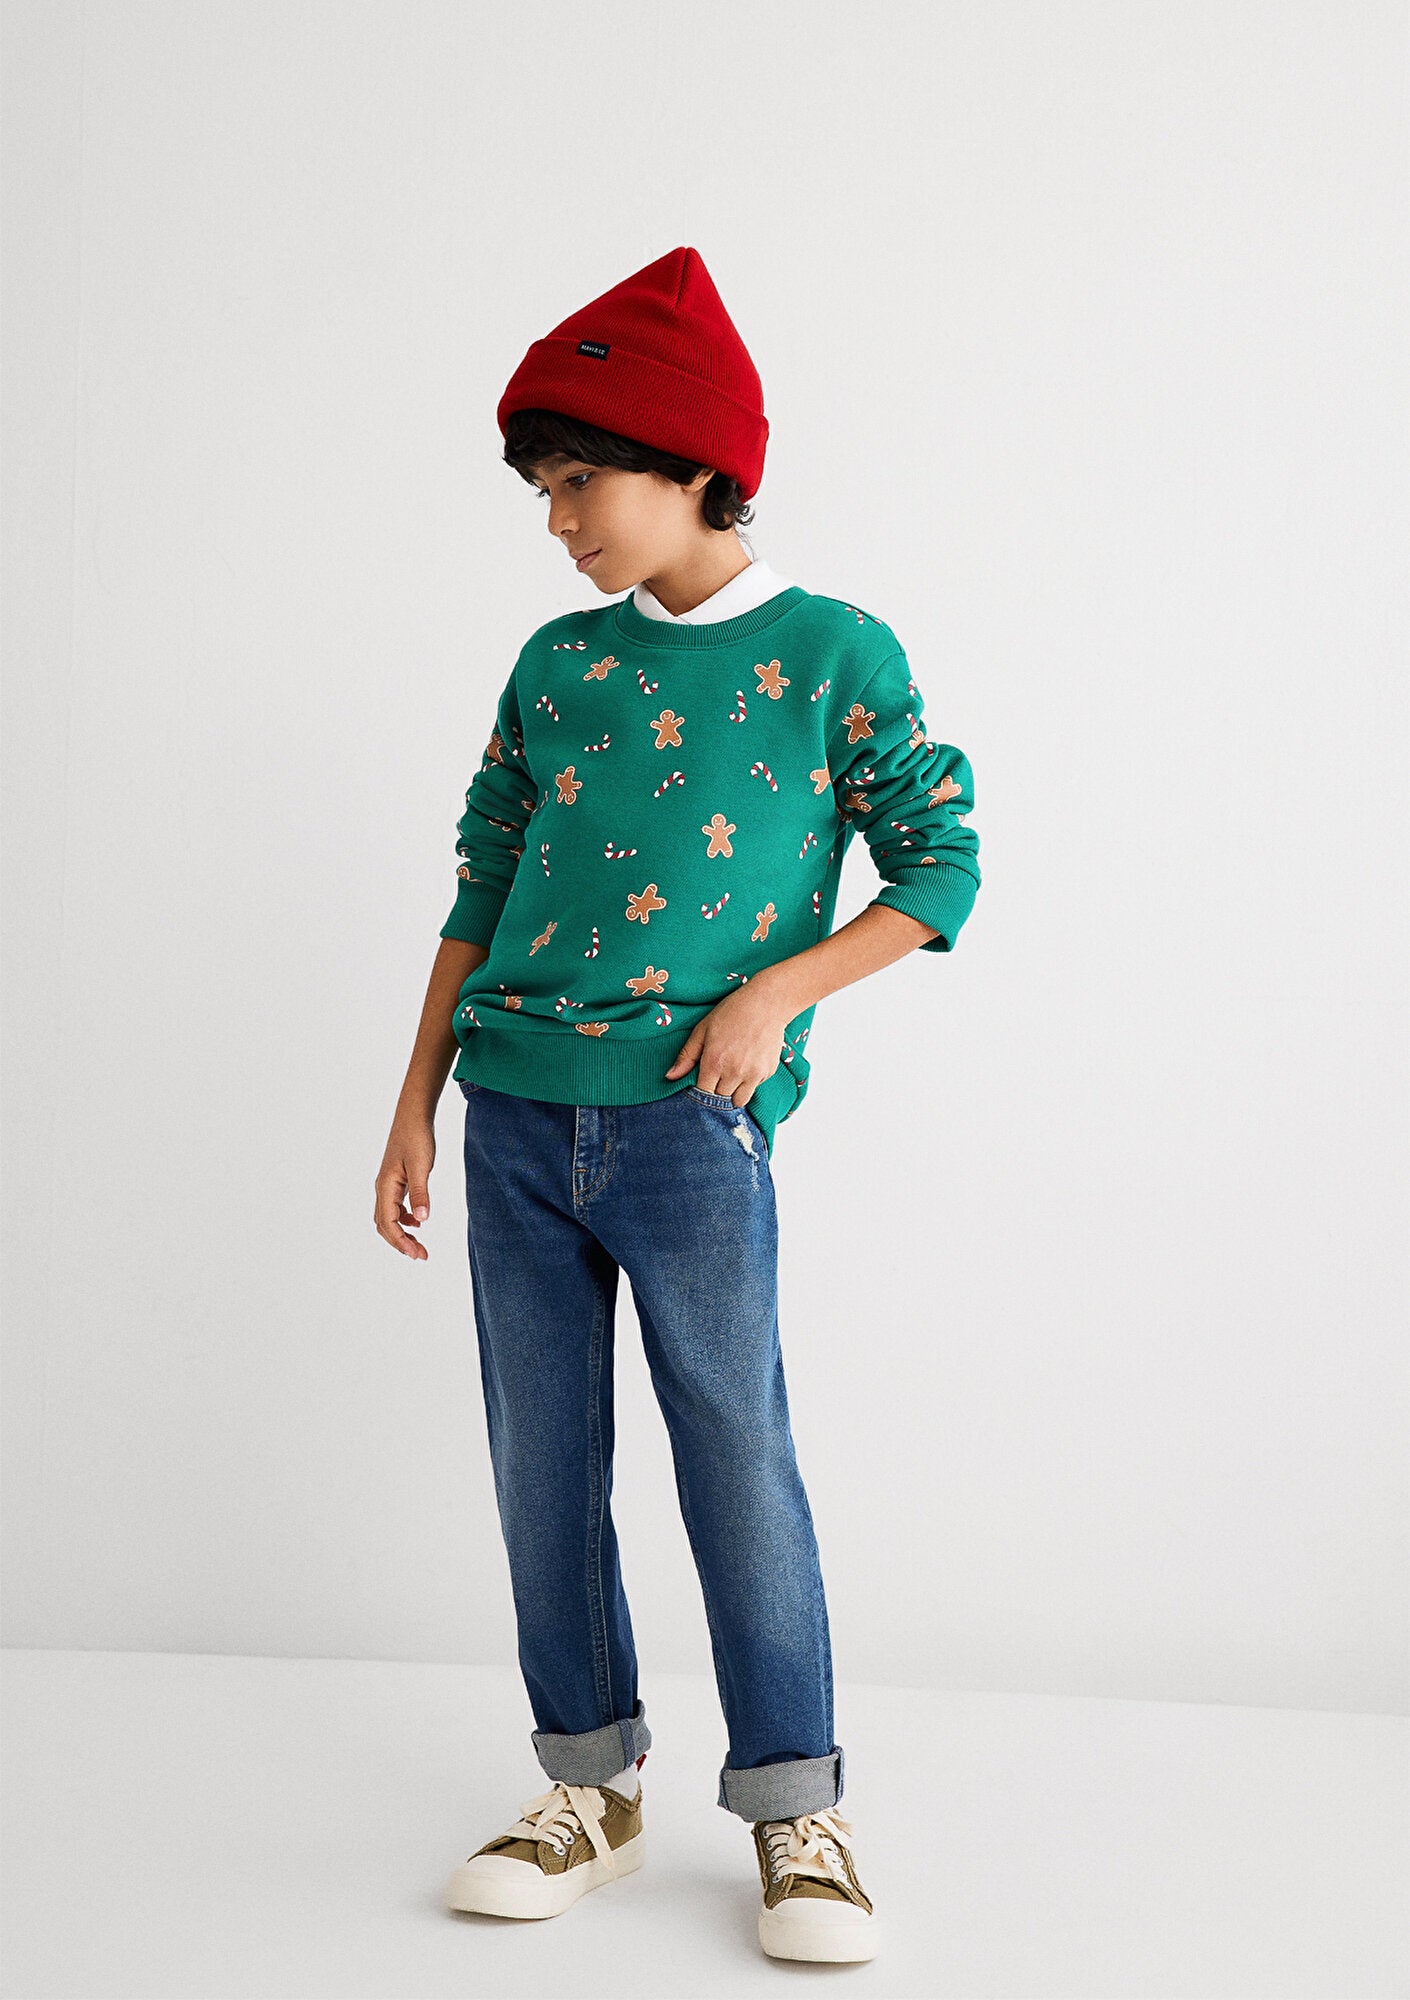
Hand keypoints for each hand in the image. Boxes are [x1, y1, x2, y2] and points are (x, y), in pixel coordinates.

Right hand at [375, 1112, 436, 1260]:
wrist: (413, 1116)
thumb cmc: (416, 1138)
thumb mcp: (422, 1166)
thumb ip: (421, 1192)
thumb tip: (422, 1220)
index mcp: (385, 1187)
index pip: (388, 1223)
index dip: (401, 1241)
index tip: (417, 1254)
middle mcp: (382, 1188)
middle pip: (385, 1225)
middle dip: (401, 1242)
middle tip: (421, 1255)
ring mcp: (388, 1185)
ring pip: (389, 1218)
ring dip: (402, 1233)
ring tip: (419, 1245)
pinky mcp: (396, 1181)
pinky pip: (395, 1207)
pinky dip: (404, 1219)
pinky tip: (418, 1221)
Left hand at [664, 975, 792, 1106]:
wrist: (766, 1003)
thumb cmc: (731, 1013)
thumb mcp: (703, 1029)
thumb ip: (686, 1056)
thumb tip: (670, 1076)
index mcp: (714, 1062)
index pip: (703, 1093)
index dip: (700, 1091)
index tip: (701, 1083)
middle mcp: (734, 1072)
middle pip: (720, 1100)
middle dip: (716, 1093)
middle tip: (716, 1078)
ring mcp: (753, 1074)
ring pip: (739, 1101)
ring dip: (733, 1093)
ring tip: (731, 1076)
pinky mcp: (767, 1072)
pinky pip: (754, 1088)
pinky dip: (749, 1083)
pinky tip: (747, 1064)